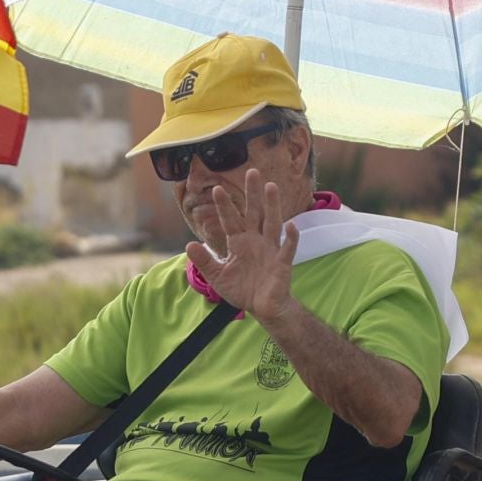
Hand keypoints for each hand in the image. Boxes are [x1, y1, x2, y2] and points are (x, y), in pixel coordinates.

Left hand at [185, 168, 299, 322]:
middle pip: (255, 213)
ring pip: (272, 223)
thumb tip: (189, 244)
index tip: (217, 189)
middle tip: (253, 172)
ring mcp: (270, 250)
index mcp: (239, 242)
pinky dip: (291, 238)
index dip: (225, 205)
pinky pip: (287, 248)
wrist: (262, 308)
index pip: (231, 220)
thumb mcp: (218, 277)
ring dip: (272, 205)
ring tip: (271, 187)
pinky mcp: (282, 263)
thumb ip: (204, 261)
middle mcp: (256, 241)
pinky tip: (292, 226)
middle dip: (253, 193)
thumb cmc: (242, 290)